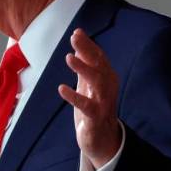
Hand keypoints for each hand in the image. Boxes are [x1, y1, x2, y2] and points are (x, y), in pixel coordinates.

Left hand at [58, 28, 121, 169]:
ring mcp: (103, 102)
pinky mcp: (95, 117)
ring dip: (83, 69)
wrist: (103, 138)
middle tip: (74, 38)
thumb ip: (84, 64)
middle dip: (87, 50)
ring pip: (97, 82)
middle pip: (99, 65)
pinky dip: (75, 97)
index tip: (77, 32)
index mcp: (107, 77)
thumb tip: (77, 41)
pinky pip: (87, 106)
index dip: (88, 44)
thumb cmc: (94, 106)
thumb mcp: (88, 83)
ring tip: (69, 57)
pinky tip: (62, 88)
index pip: (99, 57)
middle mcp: (108, 87)